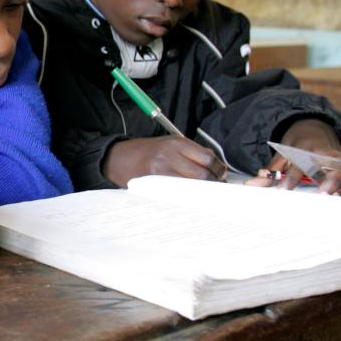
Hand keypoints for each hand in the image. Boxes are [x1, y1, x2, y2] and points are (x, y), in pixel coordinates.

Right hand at [103, 136, 225, 184]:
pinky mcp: (153, 183)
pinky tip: (188, 197)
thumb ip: (192, 151)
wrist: (118, 158)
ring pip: (191, 185)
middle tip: (215, 187)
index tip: (221, 174)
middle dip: (212, 183)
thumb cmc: (146, 152)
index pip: (207, 157)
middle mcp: (170, 154)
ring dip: (201, 191)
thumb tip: (215, 163)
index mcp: (177, 142)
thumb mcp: (169, 143)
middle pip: (202, 174)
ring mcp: (161, 169)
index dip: (218, 169)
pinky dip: (186, 196)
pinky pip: (177, 193)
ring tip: (203, 193)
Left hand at [249, 119, 340, 194]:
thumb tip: (251, 184)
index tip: (285, 190)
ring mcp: (338, 156)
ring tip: (338, 195)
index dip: (292, 177)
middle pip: (331, 163)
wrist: (313, 131)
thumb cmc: (296, 149)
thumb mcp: (282, 155)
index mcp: (304, 150)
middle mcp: (324, 152)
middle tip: (324, 195)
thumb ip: (270, 170)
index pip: (299, 164)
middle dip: (330, 178)